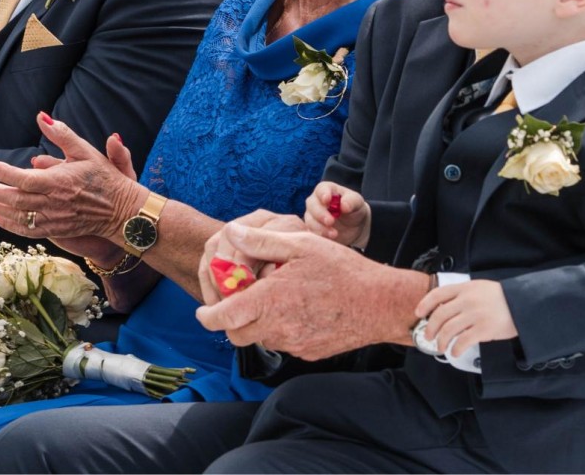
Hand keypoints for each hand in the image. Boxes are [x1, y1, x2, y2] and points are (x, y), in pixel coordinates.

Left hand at [0, 113, 141, 242]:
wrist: (121, 210)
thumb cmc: (104, 177)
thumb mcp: (85, 151)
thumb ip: (62, 134)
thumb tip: (42, 117)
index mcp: (59, 181)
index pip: (23, 178)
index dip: (2, 172)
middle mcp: (53, 202)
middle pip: (14, 199)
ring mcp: (53, 219)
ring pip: (17, 216)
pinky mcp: (55, 230)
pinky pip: (25, 230)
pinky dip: (7, 224)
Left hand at [193, 223, 427, 358]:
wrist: (380, 303)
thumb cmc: (343, 270)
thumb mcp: (301, 244)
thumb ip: (262, 241)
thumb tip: (231, 233)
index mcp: (270, 301)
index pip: (223, 318)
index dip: (208, 315)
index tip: (204, 309)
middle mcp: (278, 327)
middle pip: (237, 334)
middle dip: (230, 321)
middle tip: (238, 301)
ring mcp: (293, 343)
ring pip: (261, 338)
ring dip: (258, 322)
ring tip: (274, 298)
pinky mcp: (308, 352)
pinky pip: (284, 343)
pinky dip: (281, 329)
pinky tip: (297, 309)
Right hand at [304, 181, 370, 246]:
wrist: (355, 227)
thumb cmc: (354, 209)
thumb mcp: (357, 202)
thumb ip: (351, 201)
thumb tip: (344, 206)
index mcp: (326, 190)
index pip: (321, 190)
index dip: (323, 194)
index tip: (327, 200)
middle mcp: (315, 202)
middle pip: (312, 206)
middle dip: (320, 214)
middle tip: (330, 221)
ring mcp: (312, 216)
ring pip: (310, 221)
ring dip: (320, 228)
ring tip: (334, 234)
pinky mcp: (313, 230)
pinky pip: (311, 233)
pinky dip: (319, 237)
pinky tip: (329, 239)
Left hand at [415, 278, 516, 354]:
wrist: (523, 304)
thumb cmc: (501, 298)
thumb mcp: (479, 288)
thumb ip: (462, 295)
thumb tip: (443, 308)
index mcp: (465, 288)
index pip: (438, 294)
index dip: (425, 304)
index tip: (419, 314)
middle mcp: (467, 300)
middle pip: (440, 315)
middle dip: (430, 328)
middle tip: (428, 336)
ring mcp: (475, 315)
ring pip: (448, 330)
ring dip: (441, 341)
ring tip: (441, 347)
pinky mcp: (484, 329)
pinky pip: (463, 341)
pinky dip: (455, 349)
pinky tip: (454, 352)